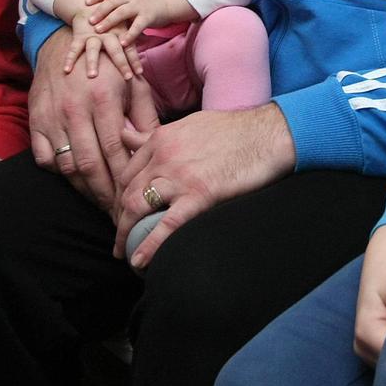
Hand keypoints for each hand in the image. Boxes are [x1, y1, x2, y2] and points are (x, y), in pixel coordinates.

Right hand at [28, 25, 159, 212]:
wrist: (65, 42)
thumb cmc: (107, 66)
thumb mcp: (133, 84)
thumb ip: (145, 118)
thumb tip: (155, 151)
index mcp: (103, 99)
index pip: (116, 151)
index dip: (126, 179)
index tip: (134, 198)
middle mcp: (75, 109)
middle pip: (91, 165)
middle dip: (106, 194)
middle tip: (117, 212)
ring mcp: (52, 116)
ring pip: (67, 166)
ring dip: (84, 189)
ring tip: (101, 201)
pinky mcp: (35, 121)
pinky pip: (44, 159)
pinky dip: (60, 173)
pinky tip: (76, 180)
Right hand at [63, 12, 141, 78]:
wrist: (91, 4)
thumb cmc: (111, 21)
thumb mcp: (123, 26)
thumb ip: (133, 38)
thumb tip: (147, 47)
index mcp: (120, 33)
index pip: (130, 48)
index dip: (134, 60)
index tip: (139, 73)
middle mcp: (108, 35)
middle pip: (116, 50)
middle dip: (121, 63)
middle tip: (127, 77)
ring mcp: (92, 36)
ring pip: (93, 49)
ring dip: (93, 62)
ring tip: (93, 76)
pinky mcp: (80, 36)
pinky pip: (74, 49)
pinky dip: (69, 59)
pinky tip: (66, 70)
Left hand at [87, 0, 193, 44]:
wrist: (168, 1)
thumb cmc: (145, 3)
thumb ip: (117, 3)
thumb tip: (97, 11)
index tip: (85, 2)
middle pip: (113, 0)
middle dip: (100, 10)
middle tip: (89, 21)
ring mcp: (140, 6)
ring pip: (122, 11)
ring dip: (109, 21)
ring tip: (99, 31)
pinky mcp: (149, 16)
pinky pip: (138, 25)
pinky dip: (129, 34)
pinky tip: (122, 43)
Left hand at [112, 103, 295, 268]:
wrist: (268, 134)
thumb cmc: (235, 129)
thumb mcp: (189, 124)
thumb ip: (156, 134)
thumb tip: (127, 134)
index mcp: (161, 138)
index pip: (127, 170)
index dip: (119, 194)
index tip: (121, 210)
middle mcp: (163, 156)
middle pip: (126, 190)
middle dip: (117, 216)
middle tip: (120, 235)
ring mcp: (179, 176)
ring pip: (136, 206)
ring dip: (124, 232)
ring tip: (123, 250)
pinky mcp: (199, 195)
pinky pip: (166, 225)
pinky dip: (149, 246)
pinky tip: (139, 261)